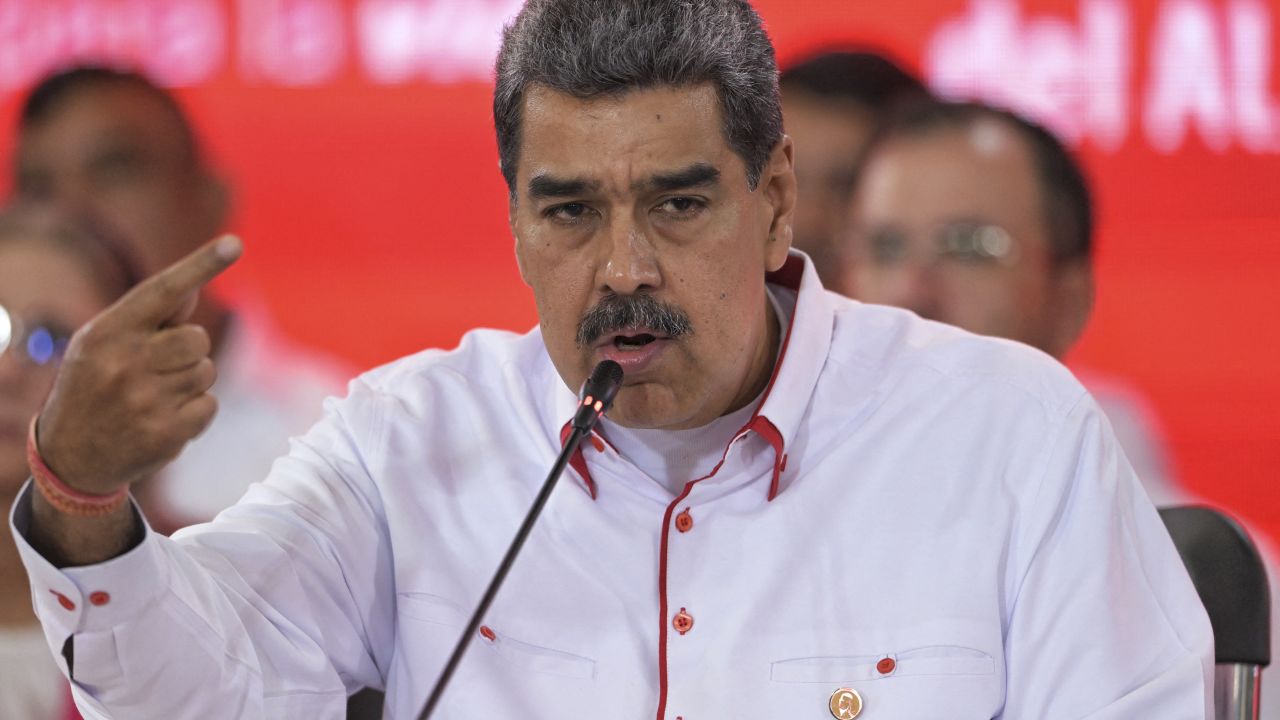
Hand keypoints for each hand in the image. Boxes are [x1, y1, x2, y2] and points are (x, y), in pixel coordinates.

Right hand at [35, 235, 242, 494]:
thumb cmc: (95, 384)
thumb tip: (193, 286)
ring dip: (190, 382)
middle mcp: (124, 363)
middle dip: (188, 351)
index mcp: (107, 332)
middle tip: (157, 368)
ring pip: (206, 371)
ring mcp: (145, 401)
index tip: (235, 244)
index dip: (202, 265)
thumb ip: (148, 316)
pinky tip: (163, 419)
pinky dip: (195, 412)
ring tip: (154, 396)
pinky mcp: (165, 433)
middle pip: (197, 339)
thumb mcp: (103, 343)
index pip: (163, 290)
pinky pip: (209, 405)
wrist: (71, 456)